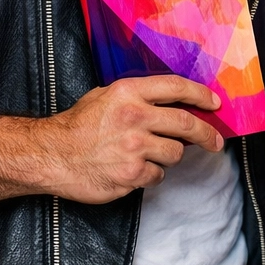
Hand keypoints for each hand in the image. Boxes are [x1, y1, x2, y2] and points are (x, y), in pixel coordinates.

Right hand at [29, 76, 225, 203]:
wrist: (49, 156)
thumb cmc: (78, 126)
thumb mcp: (106, 96)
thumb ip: (140, 97)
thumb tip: (177, 102)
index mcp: (129, 92)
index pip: (177, 88)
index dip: (202, 95)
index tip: (215, 104)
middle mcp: (134, 117)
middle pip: (187, 124)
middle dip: (208, 134)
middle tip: (215, 141)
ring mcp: (134, 147)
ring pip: (175, 153)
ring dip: (168, 156)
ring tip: (147, 154)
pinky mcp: (131, 174)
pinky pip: (158, 175)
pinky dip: (151, 175)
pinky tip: (133, 170)